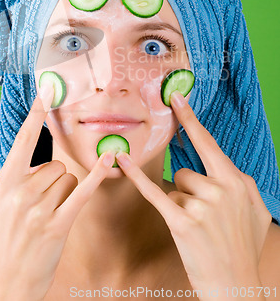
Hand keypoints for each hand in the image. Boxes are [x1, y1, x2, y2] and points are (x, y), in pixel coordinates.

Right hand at [0, 84, 114, 300]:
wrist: (7, 283)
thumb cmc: (9, 239)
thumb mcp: (3, 204)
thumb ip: (20, 179)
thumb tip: (48, 160)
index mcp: (4, 183)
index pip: (23, 140)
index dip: (37, 114)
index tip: (48, 89)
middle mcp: (19, 193)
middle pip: (56, 164)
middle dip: (57, 180)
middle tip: (44, 204)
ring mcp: (37, 210)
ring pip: (69, 178)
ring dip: (66, 193)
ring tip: (50, 214)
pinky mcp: (57, 225)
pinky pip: (82, 192)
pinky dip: (98, 176)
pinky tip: (110, 161)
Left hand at [116, 91, 271, 295]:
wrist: (237, 287)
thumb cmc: (245, 248)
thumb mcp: (257, 211)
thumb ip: (240, 184)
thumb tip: (225, 168)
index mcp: (236, 182)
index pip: (207, 143)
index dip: (189, 119)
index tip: (175, 97)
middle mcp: (220, 189)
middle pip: (185, 172)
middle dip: (189, 191)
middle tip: (205, 218)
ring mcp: (201, 206)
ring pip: (174, 189)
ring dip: (180, 206)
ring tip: (198, 230)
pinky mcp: (181, 223)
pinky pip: (155, 192)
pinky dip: (137, 176)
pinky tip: (122, 160)